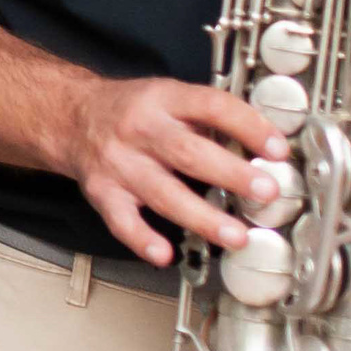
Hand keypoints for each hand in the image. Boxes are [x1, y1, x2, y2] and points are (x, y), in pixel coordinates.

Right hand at [60, 74, 289, 266]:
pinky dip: (142, 240)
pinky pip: (122, 221)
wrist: (74, 117)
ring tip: (236, 235)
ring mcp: (120, 163)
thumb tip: (264, 146)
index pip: (211, 106)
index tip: (276, 148)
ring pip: (163, 193)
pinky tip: (164, 254)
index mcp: (164, 99)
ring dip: (203, 217)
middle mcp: (140, 130)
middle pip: (189, 153)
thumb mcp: (170, 96)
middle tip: (266, 191)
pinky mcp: (104, 193)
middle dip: (232, 174)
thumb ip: (210, 118)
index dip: (247, 126)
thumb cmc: (132, 110)